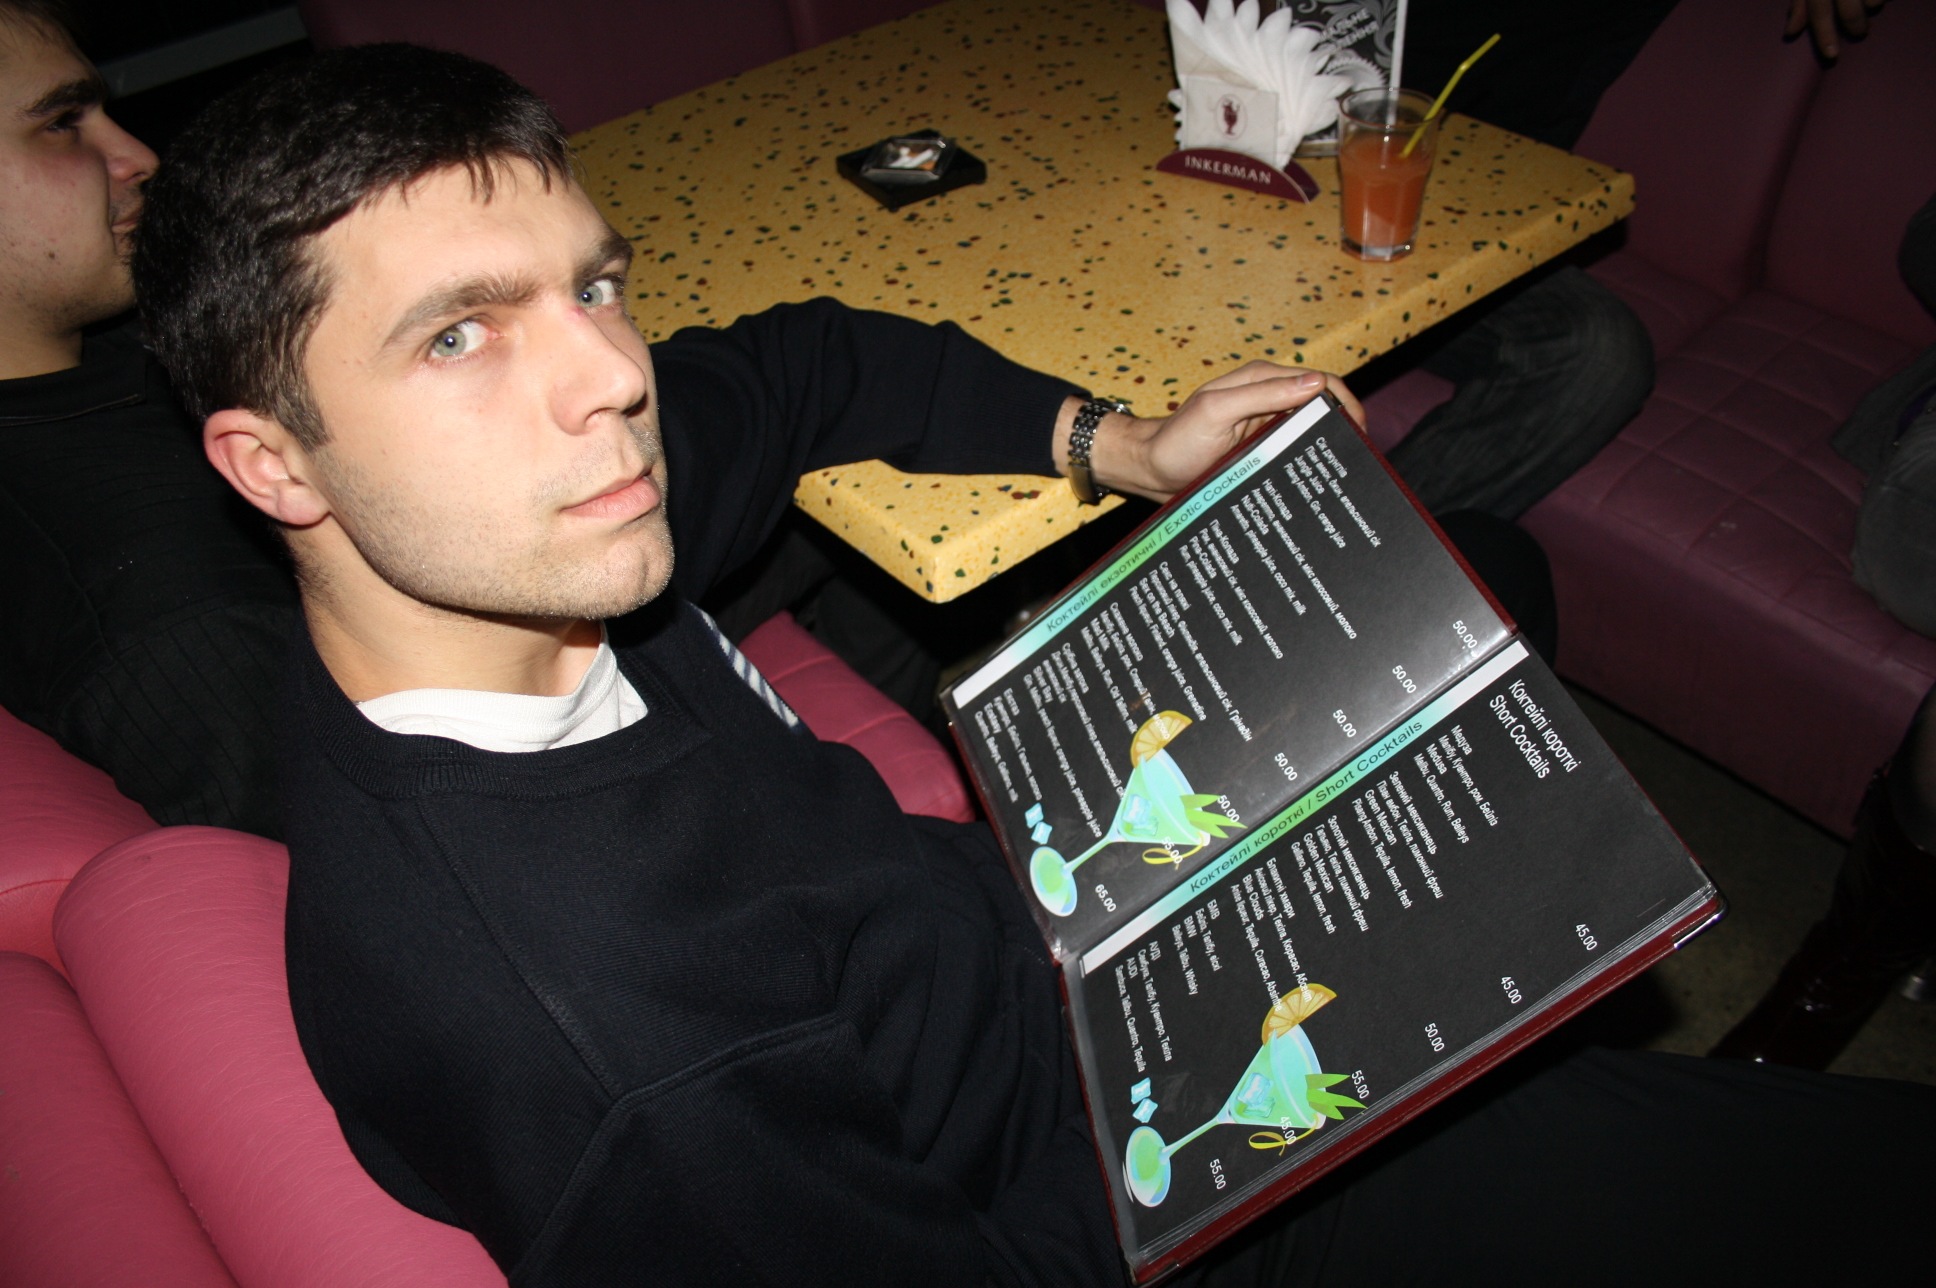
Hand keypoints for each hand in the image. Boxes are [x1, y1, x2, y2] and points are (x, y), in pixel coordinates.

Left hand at [1065, 363, 1364, 502]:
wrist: (1150, 469)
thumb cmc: (1176, 440)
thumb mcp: (1216, 412)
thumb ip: (1262, 394)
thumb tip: (1315, 382)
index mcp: (1262, 380)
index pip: (1320, 381)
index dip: (1346, 403)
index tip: (1361, 431)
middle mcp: (1269, 398)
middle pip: (1322, 405)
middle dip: (1344, 425)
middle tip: (1359, 457)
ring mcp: (1266, 423)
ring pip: (1311, 429)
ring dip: (1328, 443)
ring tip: (1345, 471)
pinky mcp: (1262, 447)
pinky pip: (1294, 448)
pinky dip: (1309, 458)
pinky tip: (1317, 477)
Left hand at [1786, 0, 1883, 58]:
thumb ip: (1800, 5)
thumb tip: (1790, 32)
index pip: (1819, 12)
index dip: (1824, 35)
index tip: (1832, 55)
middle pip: (1849, 10)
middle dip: (1855, 26)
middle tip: (1859, 33)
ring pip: (1871, 1)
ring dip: (1873, 6)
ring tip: (1872, 6)